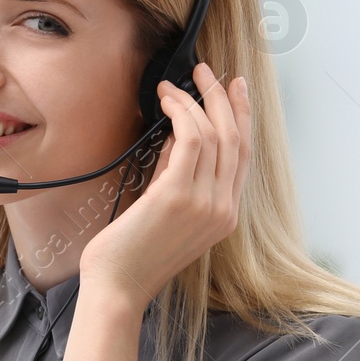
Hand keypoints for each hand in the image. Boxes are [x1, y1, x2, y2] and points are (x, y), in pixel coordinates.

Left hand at [79, 62, 251, 313]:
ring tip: (176, 84)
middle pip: (236, 139)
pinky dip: (181, 114)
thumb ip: (176, 176)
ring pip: (215, 135)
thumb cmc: (130, 254)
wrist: (116, 288)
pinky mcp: (178, 196)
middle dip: (224, 98)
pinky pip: (190, 141)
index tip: (236, 89)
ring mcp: (205, 203)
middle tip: (208, 71)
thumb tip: (178, 136)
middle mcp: (223, 208)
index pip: (243, 155)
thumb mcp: (163, 211)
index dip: (242, 117)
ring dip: (196, 101)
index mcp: (224, 215)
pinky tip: (167, 103)